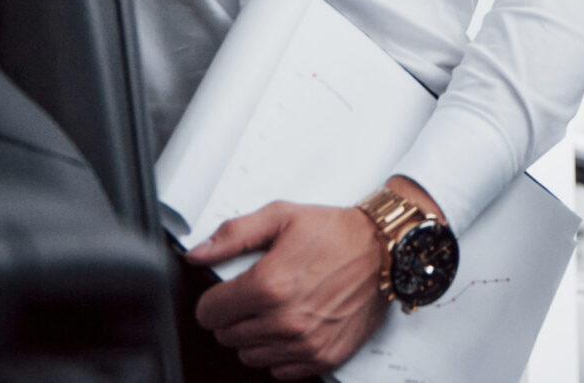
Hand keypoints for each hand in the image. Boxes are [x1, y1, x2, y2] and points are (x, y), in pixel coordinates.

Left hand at [187, 199, 389, 378]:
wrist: (385, 250)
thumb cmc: (337, 232)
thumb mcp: (282, 216)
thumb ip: (234, 235)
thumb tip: (198, 254)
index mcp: (269, 285)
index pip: (209, 313)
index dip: (214, 299)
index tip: (227, 291)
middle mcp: (284, 320)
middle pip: (226, 336)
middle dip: (234, 315)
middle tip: (256, 295)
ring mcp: (304, 343)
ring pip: (249, 355)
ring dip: (255, 335)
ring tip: (277, 309)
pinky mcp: (323, 357)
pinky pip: (279, 371)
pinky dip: (280, 353)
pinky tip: (292, 327)